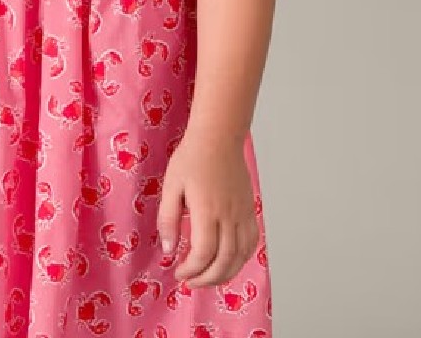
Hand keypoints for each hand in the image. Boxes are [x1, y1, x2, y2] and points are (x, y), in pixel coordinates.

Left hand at [156, 131, 258, 288]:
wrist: (218, 137)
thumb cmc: (192, 158)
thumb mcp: (171, 186)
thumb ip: (168, 220)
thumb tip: (169, 250)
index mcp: (207, 210)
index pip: (203, 253)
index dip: (191, 270)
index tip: (178, 271)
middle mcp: (229, 216)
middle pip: (224, 261)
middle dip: (207, 279)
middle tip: (191, 282)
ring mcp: (242, 214)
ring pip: (241, 256)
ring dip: (225, 274)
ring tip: (208, 278)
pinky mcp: (250, 210)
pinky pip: (252, 242)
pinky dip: (242, 258)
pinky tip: (229, 261)